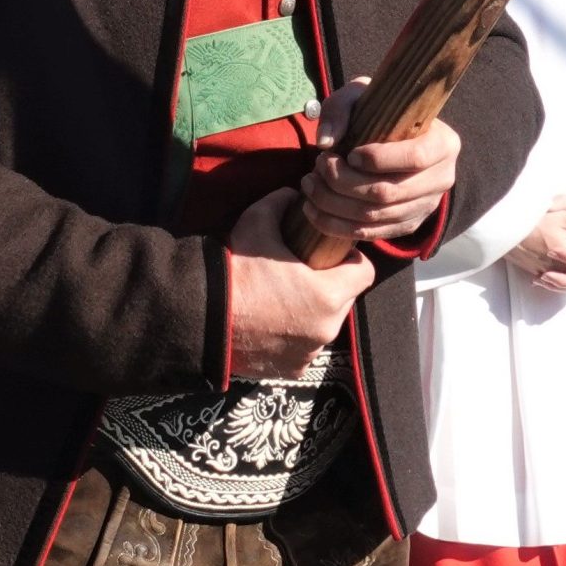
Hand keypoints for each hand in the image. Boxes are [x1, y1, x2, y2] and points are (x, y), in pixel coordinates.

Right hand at [226, 189, 373, 379]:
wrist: (202, 317)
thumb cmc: (235, 269)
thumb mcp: (258, 222)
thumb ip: (281, 203)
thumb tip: (292, 196)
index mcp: (329, 295)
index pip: (364, 273)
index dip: (350, 259)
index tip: (330, 253)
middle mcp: (327, 328)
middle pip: (344, 300)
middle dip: (330, 286)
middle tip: (301, 273)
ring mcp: (310, 353)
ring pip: (323, 325)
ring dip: (311, 313)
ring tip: (282, 299)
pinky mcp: (293, 370)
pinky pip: (303, 348)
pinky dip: (293, 337)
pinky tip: (271, 323)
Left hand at [302, 77, 459, 242]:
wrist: (393, 138)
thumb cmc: (379, 113)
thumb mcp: (361, 96)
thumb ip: (341, 109)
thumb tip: (326, 142)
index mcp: (443, 144)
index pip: (416, 157)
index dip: (378, 159)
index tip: (349, 153)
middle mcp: (442, 179)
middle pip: (389, 192)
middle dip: (344, 182)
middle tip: (319, 165)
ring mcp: (425, 207)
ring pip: (375, 216)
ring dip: (334, 204)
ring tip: (310, 185)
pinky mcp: (406, 225)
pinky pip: (370, 234)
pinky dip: (336, 226)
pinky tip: (313, 210)